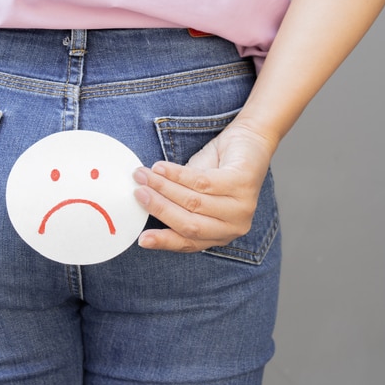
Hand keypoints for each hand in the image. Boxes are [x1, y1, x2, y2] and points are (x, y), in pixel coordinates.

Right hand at [132, 124, 275, 251]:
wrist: (246, 141)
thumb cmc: (216, 170)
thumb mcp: (191, 194)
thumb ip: (174, 205)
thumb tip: (141, 206)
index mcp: (219, 234)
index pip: (189, 243)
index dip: (164, 241)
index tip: (143, 239)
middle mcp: (234, 226)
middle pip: (190, 224)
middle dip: (159, 208)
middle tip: (139, 193)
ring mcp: (242, 206)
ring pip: (193, 201)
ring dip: (162, 186)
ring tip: (143, 175)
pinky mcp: (243, 183)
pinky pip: (202, 182)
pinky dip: (176, 174)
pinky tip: (161, 167)